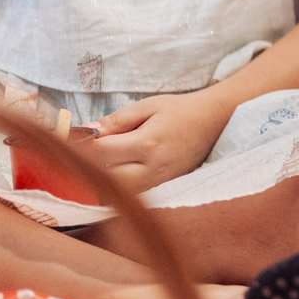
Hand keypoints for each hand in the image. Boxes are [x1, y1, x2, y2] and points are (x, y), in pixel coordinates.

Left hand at [87, 90, 232, 193]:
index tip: (84, 137)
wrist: (214, 122)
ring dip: (108, 177)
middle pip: (107, 178)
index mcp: (148, 142)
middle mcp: (153, 167)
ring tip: (111, 160)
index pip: (102, 152)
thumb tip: (88, 130)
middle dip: (95, 165)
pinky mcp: (164, 186)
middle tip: (96, 150)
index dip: (88, 144)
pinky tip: (125, 168)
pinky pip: (134, 193)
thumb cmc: (180, 110)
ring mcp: (160, 180)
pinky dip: (123, 184)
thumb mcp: (148, 106)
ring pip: (119, 191)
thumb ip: (118, 120)